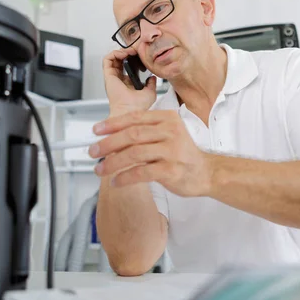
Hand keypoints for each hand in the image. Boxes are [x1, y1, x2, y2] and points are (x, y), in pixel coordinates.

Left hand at [89, 110, 211, 196]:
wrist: (206, 172)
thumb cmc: (183, 154)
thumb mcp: (167, 134)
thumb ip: (144, 132)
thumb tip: (112, 136)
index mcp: (166, 119)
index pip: (134, 118)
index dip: (112, 124)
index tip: (96, 130)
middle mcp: (170, 132)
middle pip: (131, 135)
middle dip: (108, 143)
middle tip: (93, 151)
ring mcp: (171, 150)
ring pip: (134, 153)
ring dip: (113, 162)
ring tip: (100, 169)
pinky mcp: (171, 169)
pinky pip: (142, 172)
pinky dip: (125, 177)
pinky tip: (116, 181)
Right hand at [103, 48, 156, 115]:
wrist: (131, 110)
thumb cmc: (138, 106)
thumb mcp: (150, 93)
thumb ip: (151, 84)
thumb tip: (152, 77)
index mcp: (127, 83)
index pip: (127, 66)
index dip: (133, 58)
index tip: (141, 55)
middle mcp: (118, 80)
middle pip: (120, 60)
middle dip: (128, 52)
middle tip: (136, 51)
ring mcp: (113, 77)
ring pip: (113, 58)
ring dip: (121, 51)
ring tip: (130, 51)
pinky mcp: (108, 76)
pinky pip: (107, 60)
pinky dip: (114, 53)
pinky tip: (124, 54)